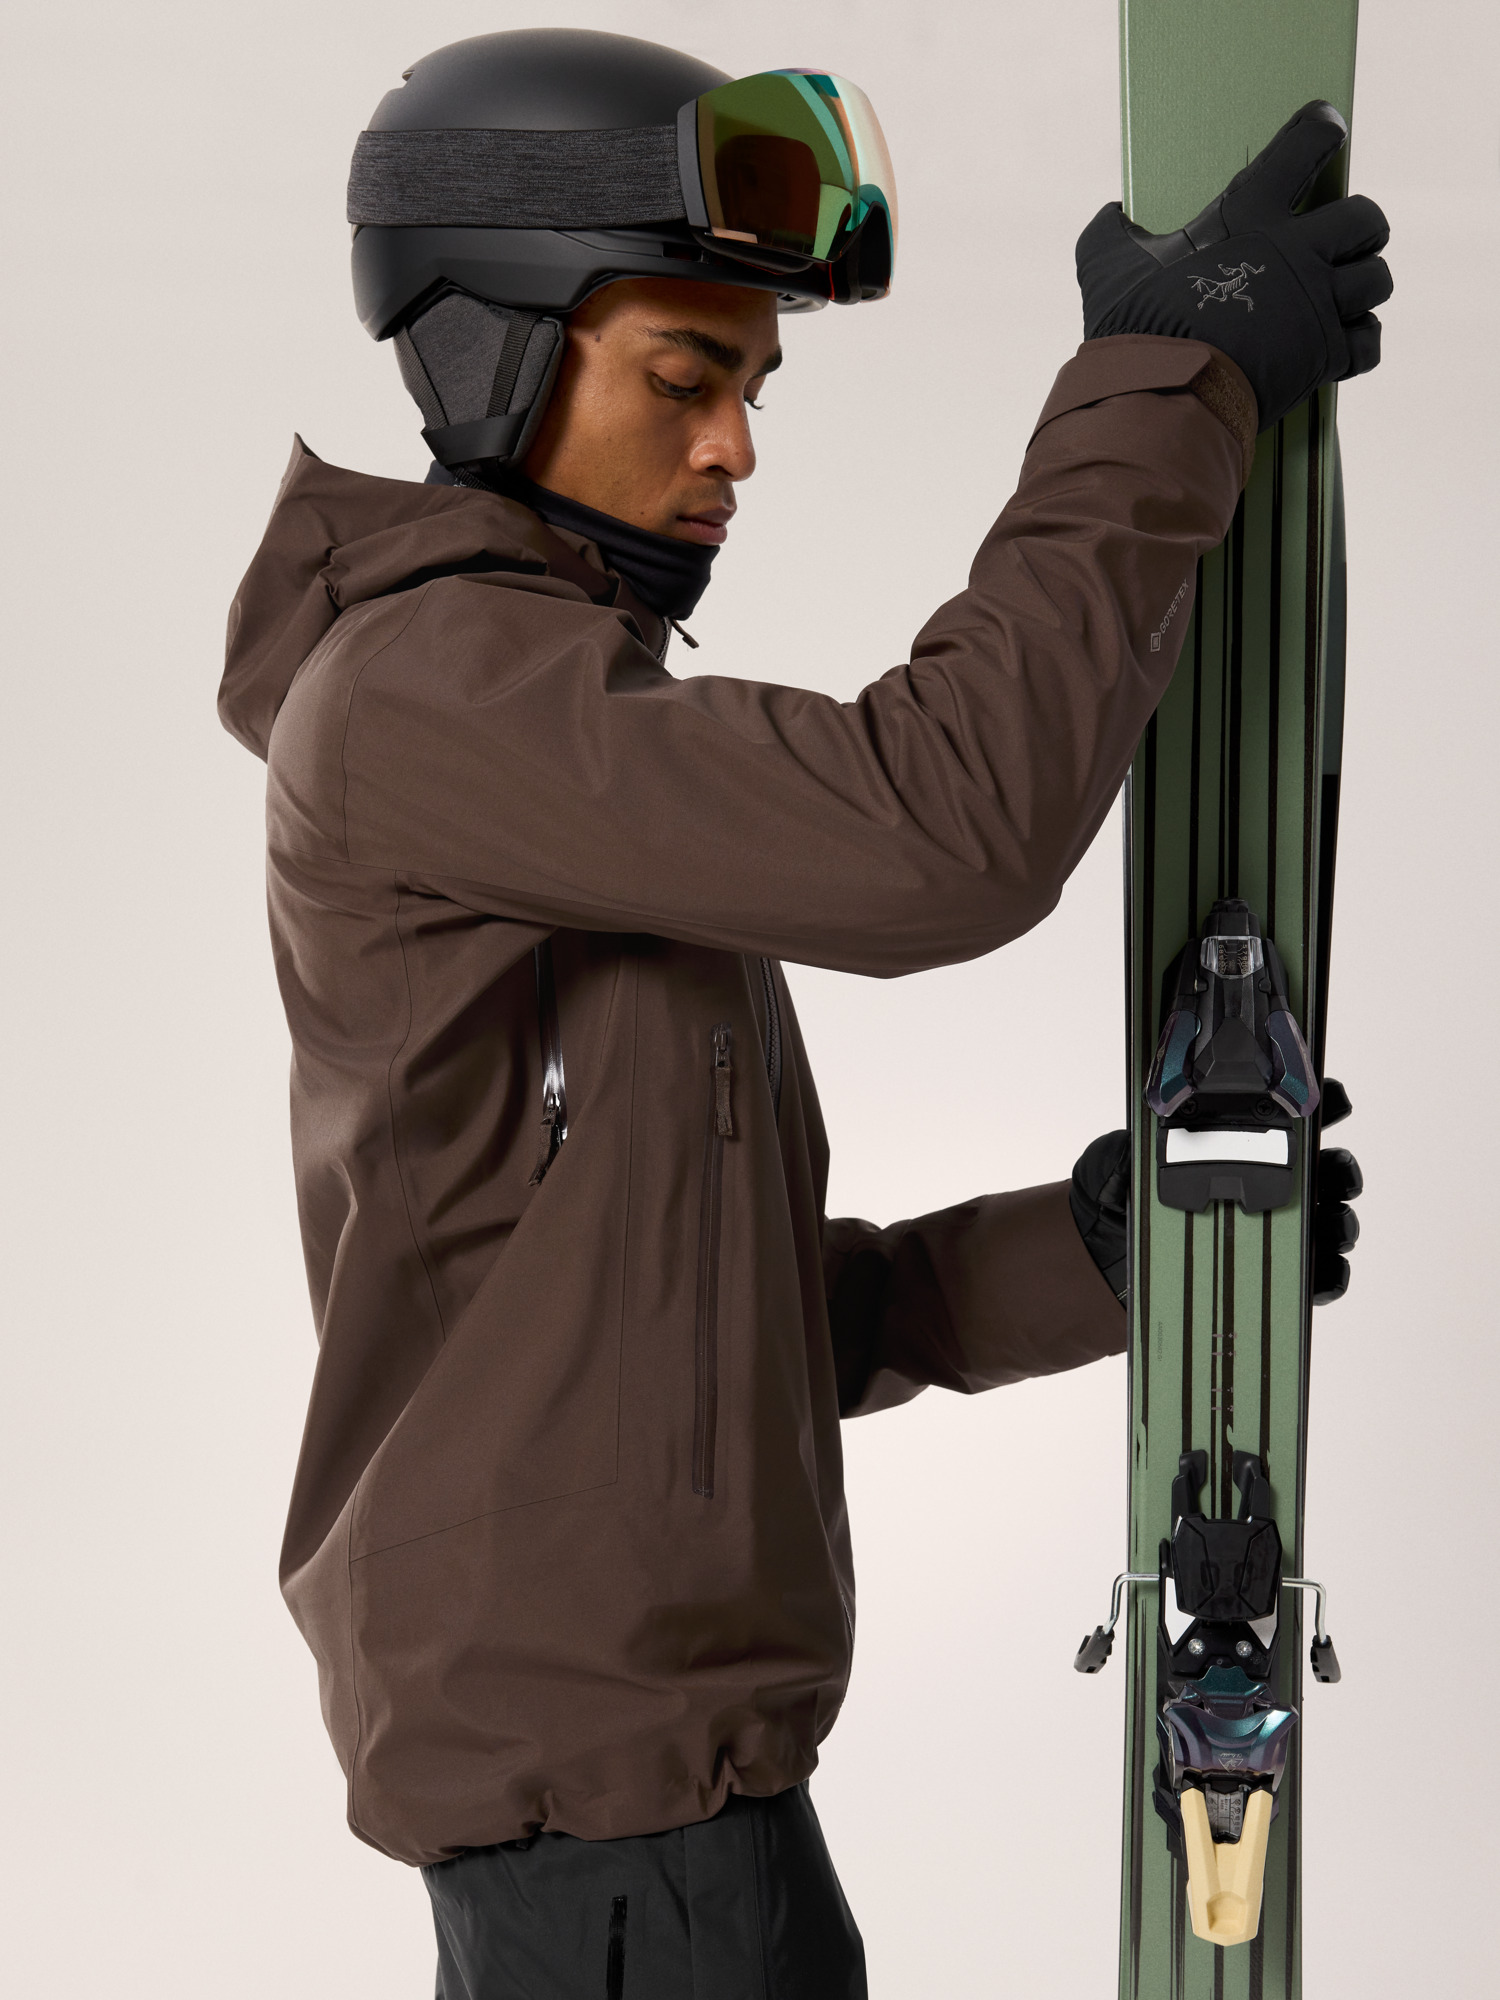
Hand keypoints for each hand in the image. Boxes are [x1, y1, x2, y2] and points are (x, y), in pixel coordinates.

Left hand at [1070, 1089, 1361, 1306]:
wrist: (1106, 1249)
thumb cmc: (1122, 1190)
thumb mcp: (1122, 1155)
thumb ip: (1140, 1142)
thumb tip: (1153, 1130)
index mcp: (1240, 1142)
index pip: (1295, 1120)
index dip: (1322, 1105)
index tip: (1332, 1100)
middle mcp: (1267, 1182)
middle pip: (1326, 1173)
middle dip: (1341, 1171)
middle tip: (1336, 1174)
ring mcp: (1274, 1228)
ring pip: (1329, 1222)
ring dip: (1341, 1222)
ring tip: (1335, 1224)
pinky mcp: (1273, 1273)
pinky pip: (1314, 1277)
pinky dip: (1329, 1275)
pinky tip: (1325, 1268)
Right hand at [1075, 100, 1390, 430]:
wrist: (1161, 395)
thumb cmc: (1136, 327)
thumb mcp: (1108, 267)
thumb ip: (1110, 233)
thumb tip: (1110, 214)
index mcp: (1251, 214)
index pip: (1306, 143)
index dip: (1322, 130)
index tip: (1328, 130)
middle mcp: (1297, 252)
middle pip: (1366, 218)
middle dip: (1361, 228)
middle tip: (1342, 242)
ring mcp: (1317, 304)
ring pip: (1376, 278)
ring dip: (1363, 286)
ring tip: (1342, 296)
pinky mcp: (1325, 355)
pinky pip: (1368, 341)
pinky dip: (1360, 342)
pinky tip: (1343, 342)